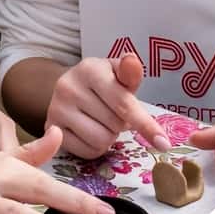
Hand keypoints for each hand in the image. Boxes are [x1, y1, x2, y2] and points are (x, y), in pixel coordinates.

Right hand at [43, 50, 167, 159]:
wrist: (68, 86)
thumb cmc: (102, 81)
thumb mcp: (118, 72)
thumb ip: (130, 72)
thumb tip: (132, 60)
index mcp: (89, 69)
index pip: (124, 104)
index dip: (146, 124)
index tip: (163, 144)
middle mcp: (68, 87)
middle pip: (115, 125)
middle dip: (121, 123)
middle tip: (112, 112)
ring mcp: (57, 109)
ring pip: (101, 141)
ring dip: (109, 136)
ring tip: (101, 121)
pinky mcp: (51, 129)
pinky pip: (87, 152)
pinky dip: (95, 147)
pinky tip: (89, 131)